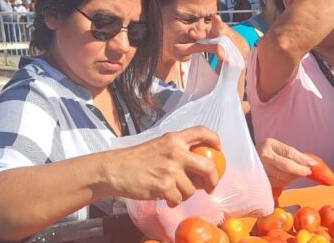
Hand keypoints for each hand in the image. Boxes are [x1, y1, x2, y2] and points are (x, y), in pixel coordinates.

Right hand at [103, 126, 221, 207]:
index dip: (215, 140)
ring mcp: (171, 169)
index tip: (219, 150)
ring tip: (171, 191)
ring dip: (184, 194)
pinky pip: (178, 199)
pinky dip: (173, 201)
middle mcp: (176, 152)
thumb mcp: (158, 145)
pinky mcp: (164, 186)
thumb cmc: (135, 160)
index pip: (202, 132)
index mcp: (174, 138)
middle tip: (210, 186)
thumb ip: (177, 149)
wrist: (114, 170)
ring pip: (192, 189)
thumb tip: (198, 164)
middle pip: (208, 166)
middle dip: (213, 179)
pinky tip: (165, 197)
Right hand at [257, 138, 315, 187]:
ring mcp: (261, 168)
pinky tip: (286, 178)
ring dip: (293, 177)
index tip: (313, 164)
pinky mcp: (260, 179)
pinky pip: (278, 183)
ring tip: (295, 174)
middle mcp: (263, 155)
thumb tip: (310, 162)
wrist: (245, 160)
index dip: (303, 159)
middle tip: (308, 172)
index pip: (290, 153)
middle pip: (287, 166)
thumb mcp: (277, 148)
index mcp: (269, 144)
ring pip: (284, 176)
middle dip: (300, 170)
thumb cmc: (267, 153)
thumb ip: (291, 154)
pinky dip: (285, 182)